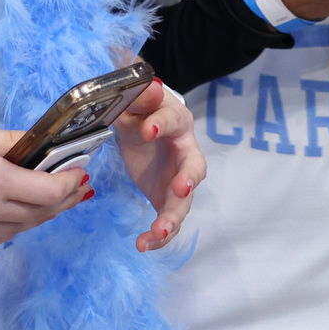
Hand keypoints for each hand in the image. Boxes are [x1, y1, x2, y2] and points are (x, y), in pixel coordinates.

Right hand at [0, 119, 87, 248]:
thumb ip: (7, 143)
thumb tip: (39, 145)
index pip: (48, 191)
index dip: (69, 183)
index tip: (79, 172)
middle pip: (39, 214)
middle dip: (62, 200)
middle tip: (74, 186)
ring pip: (20, 229)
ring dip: (39, 215)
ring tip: (50, 199)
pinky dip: (13, 226)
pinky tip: (16, 212)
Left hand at [111, 77, 206, 251]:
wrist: (142, 128)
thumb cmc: (141, 112)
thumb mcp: (134, 102)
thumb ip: (139, 96)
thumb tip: (147, 84)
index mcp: (177, 121)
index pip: (173, 120)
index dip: (162, 124)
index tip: (147, 129)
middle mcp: (186, 151)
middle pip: (194, 167)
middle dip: (188, 178)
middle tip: (179, 188)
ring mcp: (180, 178)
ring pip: (184, 201)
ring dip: (173, 218)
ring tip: (158, 233)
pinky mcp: (168, 198)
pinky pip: (169, 219)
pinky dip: (158, 235)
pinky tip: (144, 245)